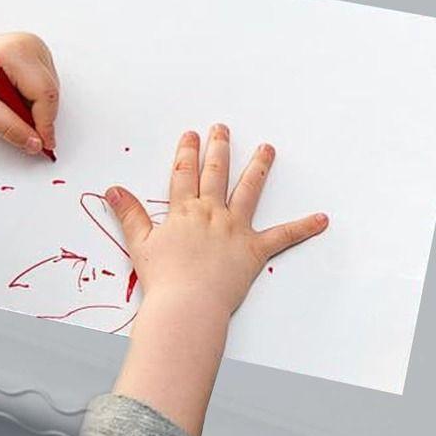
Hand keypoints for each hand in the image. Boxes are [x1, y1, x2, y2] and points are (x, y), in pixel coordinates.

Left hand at [0, 32, 58, 155]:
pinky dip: (33, 100)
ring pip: (50, 92)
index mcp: (16, 51)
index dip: (46, 123)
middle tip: (17, 128)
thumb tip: (34, 143)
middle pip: (50, 93)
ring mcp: (38, 48)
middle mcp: (32, 45)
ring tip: (5, 104)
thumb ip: (4, 124)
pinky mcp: (39, 55)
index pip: (44, 93)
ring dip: (34, 109)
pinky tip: (12, 95)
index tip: (43, 145)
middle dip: (38, 118)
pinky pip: (46, 87)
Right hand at [106, 125, 327, 317]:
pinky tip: (322, 218)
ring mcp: (235, 229)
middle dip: (219, 148)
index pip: (184, 174)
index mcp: (184, 212)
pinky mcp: (254, 250)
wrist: (187, 306)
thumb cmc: (163, 280)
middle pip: (216, 173)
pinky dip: (304, 227)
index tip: (191, 135)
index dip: (187, 153)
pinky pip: (283, 236)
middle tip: (222, 129)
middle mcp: (211, 214)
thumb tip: (113, 189)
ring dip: (258, 167)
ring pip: (249, 191)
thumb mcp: (140, 243)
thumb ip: (129, 214)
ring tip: (267, 149)